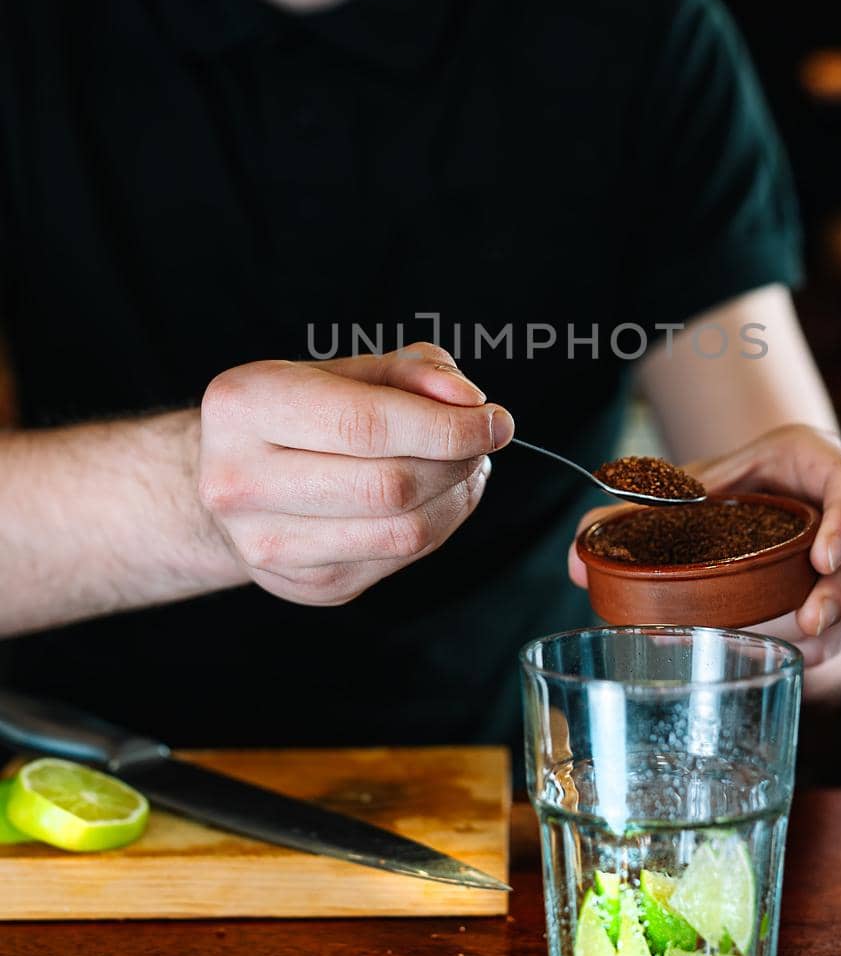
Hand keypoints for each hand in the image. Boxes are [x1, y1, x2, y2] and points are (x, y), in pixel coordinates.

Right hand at [198, 344, 513, 606]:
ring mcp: (269, 544)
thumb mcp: (344, 370)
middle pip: (391, 484)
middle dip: (458, 460)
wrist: (229, 480)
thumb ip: (411, 372)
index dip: (447, 426)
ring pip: (404, 531)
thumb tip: (467, 401)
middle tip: (483, 439)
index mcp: (246, 406)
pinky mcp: (304, 585)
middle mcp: (241, 481)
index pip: (367, 424)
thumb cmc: (296, 414)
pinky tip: (436, 497)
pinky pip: (399, 559)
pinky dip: (438, 525)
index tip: (495, 420)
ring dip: (457, 497)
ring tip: (466, 465)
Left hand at [568, 424, 840, 671]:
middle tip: (812, 619)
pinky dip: (837, 643)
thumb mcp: (683, 493)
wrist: (757, 504)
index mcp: (814, 461)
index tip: (822, 558)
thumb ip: (629, 517)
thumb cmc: (725, 493)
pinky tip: (801, 661)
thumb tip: (579, 559)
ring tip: (802, 648)